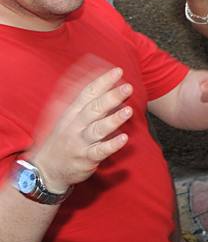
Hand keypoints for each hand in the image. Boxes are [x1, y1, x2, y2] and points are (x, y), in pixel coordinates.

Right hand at [28, 63, 133, 192]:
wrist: (45, 170)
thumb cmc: (61, 140)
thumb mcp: (67, 118)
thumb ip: (85, 102)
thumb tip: (105, 84)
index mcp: (71, 113)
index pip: (87, 94)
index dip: (103, 82)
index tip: (117, 71)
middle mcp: (75, 126)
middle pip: (93, 109)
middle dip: (111, 97)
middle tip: (128, 87)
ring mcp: (80, 143)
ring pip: (97, 129)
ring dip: (113, 120)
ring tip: (128, 110)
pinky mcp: (85, 159)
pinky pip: (99, 151)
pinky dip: (111, 145)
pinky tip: (124, 138)